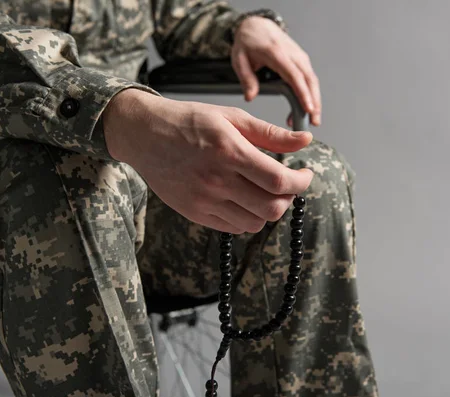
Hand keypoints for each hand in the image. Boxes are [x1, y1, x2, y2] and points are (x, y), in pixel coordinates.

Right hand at [103, 89, 313, 233]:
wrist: (143, 134)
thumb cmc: (188, 121)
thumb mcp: (231, 116)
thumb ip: (270, 133)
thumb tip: (306, 140)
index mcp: (229, 152)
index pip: (279, 181)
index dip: (301, 182)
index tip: (304, 174)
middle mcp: (217, 180)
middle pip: (271, 208)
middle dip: (289, 197)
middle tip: (287, 184)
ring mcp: (204, 200)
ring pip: (255, 223)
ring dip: (269, 209)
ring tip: (264, 191)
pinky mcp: (194, 213)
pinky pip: (234, 227)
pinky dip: (247, 217)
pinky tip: (244, 199)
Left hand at [231, 16, 321, 126]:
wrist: (257, 26)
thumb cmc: (248, 42)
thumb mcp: (239, 60)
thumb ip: (246, 78)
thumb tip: (250, 97)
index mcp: (276, 53)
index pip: (294, 76)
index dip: (303, 93)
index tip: (308, 109)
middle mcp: (293, 54)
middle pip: (309, 80)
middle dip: (314, 102)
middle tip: (314, 122)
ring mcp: (299, 56)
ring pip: (312, 80)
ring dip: (315, 100)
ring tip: (312, 120)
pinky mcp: (302, 60)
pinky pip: (309, 78)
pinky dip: (311, 94)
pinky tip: (306, 108)